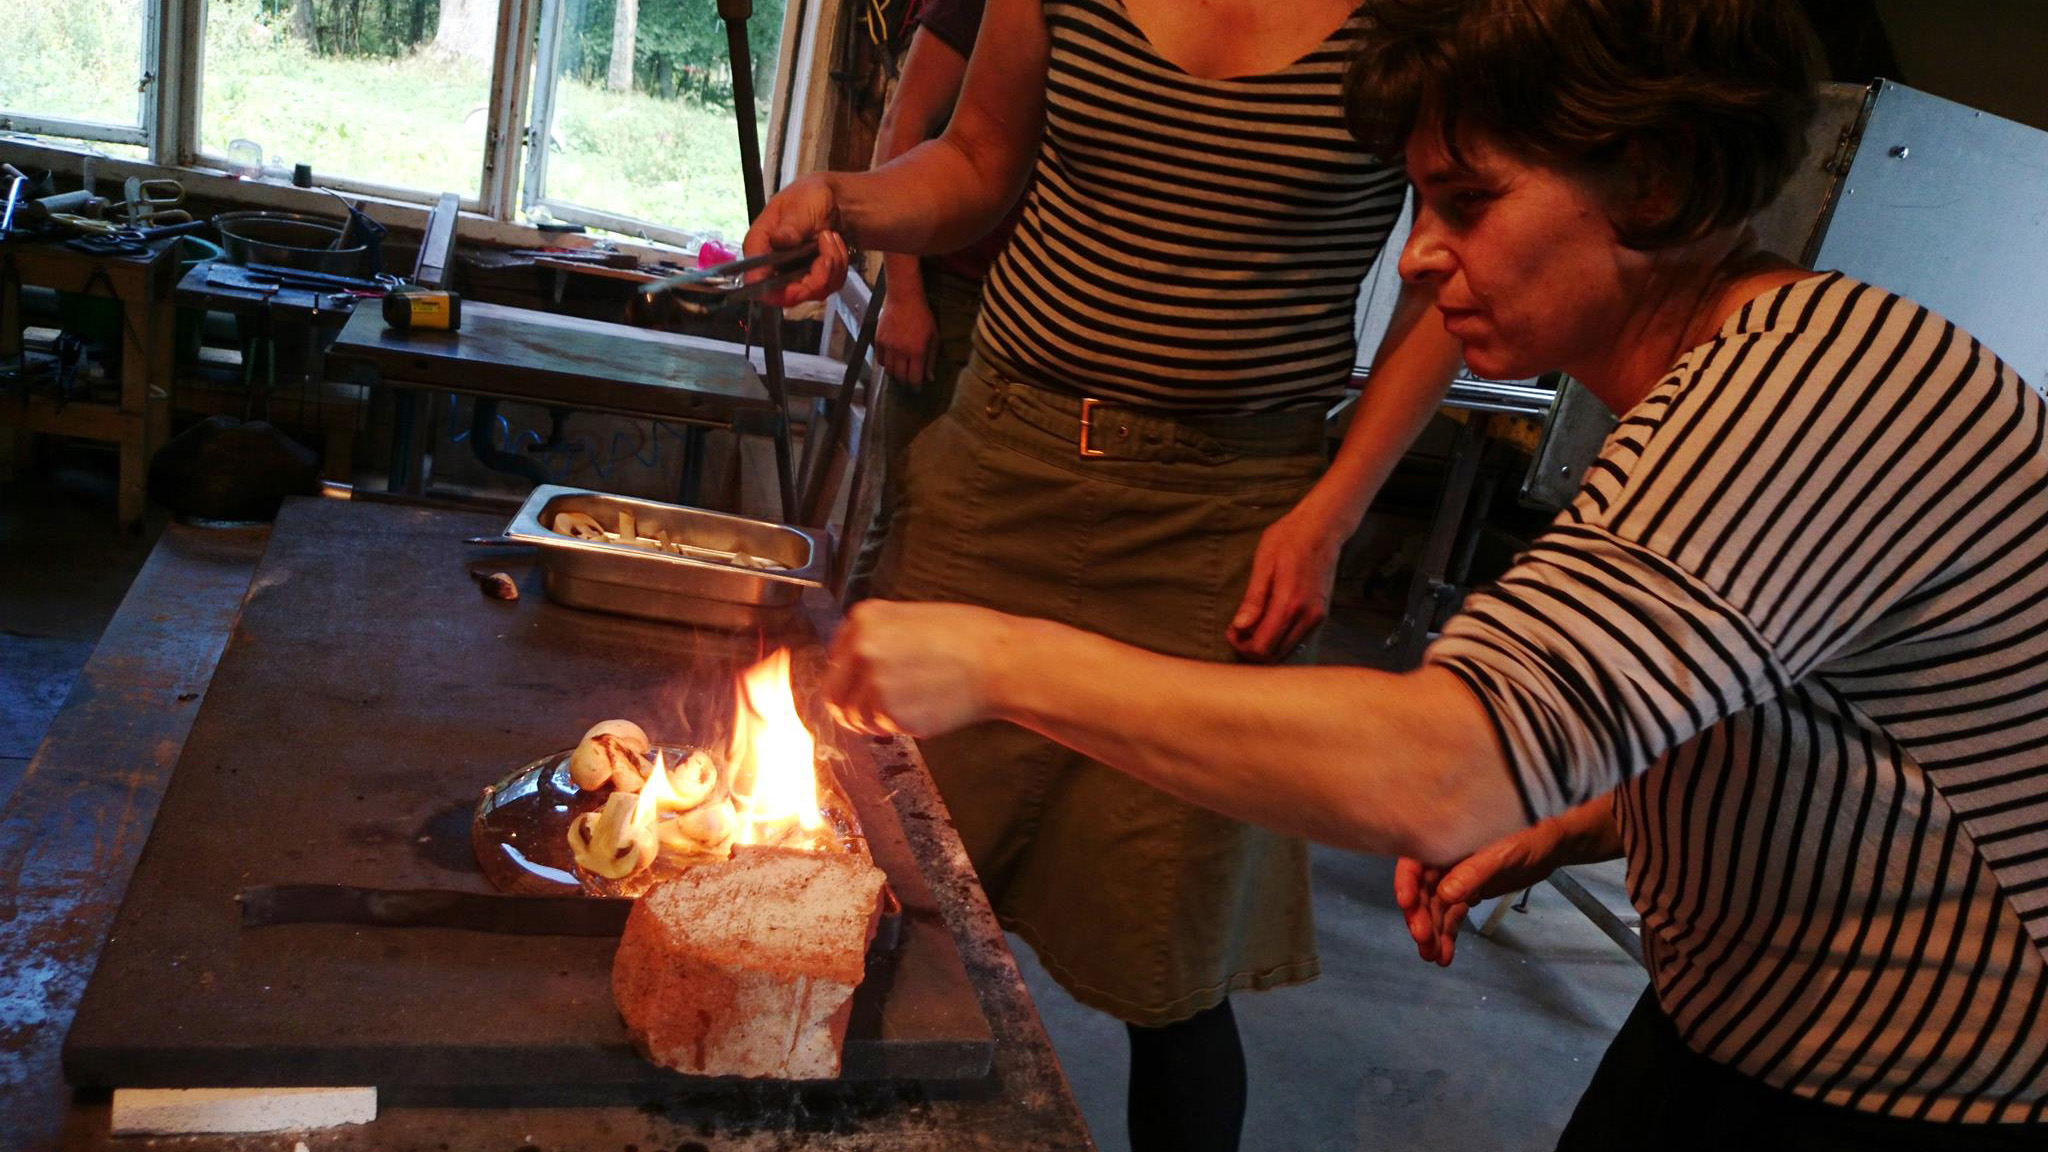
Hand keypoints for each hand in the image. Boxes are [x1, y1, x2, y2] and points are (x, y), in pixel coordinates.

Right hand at [742, 174, 850, 306]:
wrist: (836, 199)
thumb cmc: (810, 197)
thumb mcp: (799, 206)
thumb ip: (789, 227)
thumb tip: (777, 240)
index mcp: (760, 246)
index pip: (756, 280)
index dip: (773, 291)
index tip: (798, 286)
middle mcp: (773, 266)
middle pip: (788, 295)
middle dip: (815, 278)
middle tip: (827, 256)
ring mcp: (795, 274)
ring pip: (814, 292)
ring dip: (831, 266)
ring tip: (831, 238)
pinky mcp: (815, 277)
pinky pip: (830, 285)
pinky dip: (839, 266)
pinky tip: (836, 245)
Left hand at [824, 600, 1014, 737]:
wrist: (1000, 661)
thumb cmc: (967, 637)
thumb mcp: (912, 617)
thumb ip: (876, 637)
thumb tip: (851, 666)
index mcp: (864, 619)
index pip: (835, 659)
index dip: (851, 675)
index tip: (867, 683)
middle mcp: (862, 649)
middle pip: (834, 695)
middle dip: (853, 705)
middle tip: (876, 709)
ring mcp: (874, 683)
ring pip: (856, 718)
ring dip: (877, 719)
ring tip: (911, 704)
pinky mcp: (891, 714)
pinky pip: (883, 729)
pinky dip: (899, 726)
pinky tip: (925, 707)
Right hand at [875, 291, 938, 386]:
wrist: (904, 298)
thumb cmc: (922, 317)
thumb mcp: (933, 337)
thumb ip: (931, 359)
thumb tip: (930, 378)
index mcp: (917, 352)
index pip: (914, 378)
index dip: (916, 386)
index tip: (917, 388)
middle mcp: (901, 351)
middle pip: (900, 377)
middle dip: (905, 382)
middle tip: (909, 381)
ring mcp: (888, 346)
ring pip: (889, 370)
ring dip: (895, 374)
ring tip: (900, 371)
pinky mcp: (878, 340)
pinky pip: (880, 359)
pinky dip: (886, 363)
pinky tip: (892, 361)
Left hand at [1227, 498, 1346, 661]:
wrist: (1323, 527)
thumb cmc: (1289, 538)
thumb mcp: (1264, 563)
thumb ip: (1254, 599)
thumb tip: (1240, 627)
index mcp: (1290, 603)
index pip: (1263, 646)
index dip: (1242, 645)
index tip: (1231, 629)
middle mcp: (1308, 616)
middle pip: (1274, 654)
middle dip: (1251, 649)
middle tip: (1237, 630)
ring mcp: (1317, 617)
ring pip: (1287, 651)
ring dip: (1265, 646)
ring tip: (1250, 626)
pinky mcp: (1321, 615)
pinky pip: (1297, 640)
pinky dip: (1279, 639)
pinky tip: (1267, 622)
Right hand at [1393, 819, 1567, 966]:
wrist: (1551, 846)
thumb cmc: (1527, 838)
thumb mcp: (1502, 854)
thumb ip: (1473, 872)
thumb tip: (1444, 895)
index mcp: (1445, 842)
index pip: (1416, 861)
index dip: (1406, 882)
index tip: (1406, 906)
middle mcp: (1444, 860)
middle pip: (1423, 891)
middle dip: (1421, 917)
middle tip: (1424, 942)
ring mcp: (1456, 877)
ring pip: (1437, 908)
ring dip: (1433, 932)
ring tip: (1434, 958)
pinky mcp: (1469, 891)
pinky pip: (1453, 915)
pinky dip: (1448, 934)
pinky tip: (1446, 954)